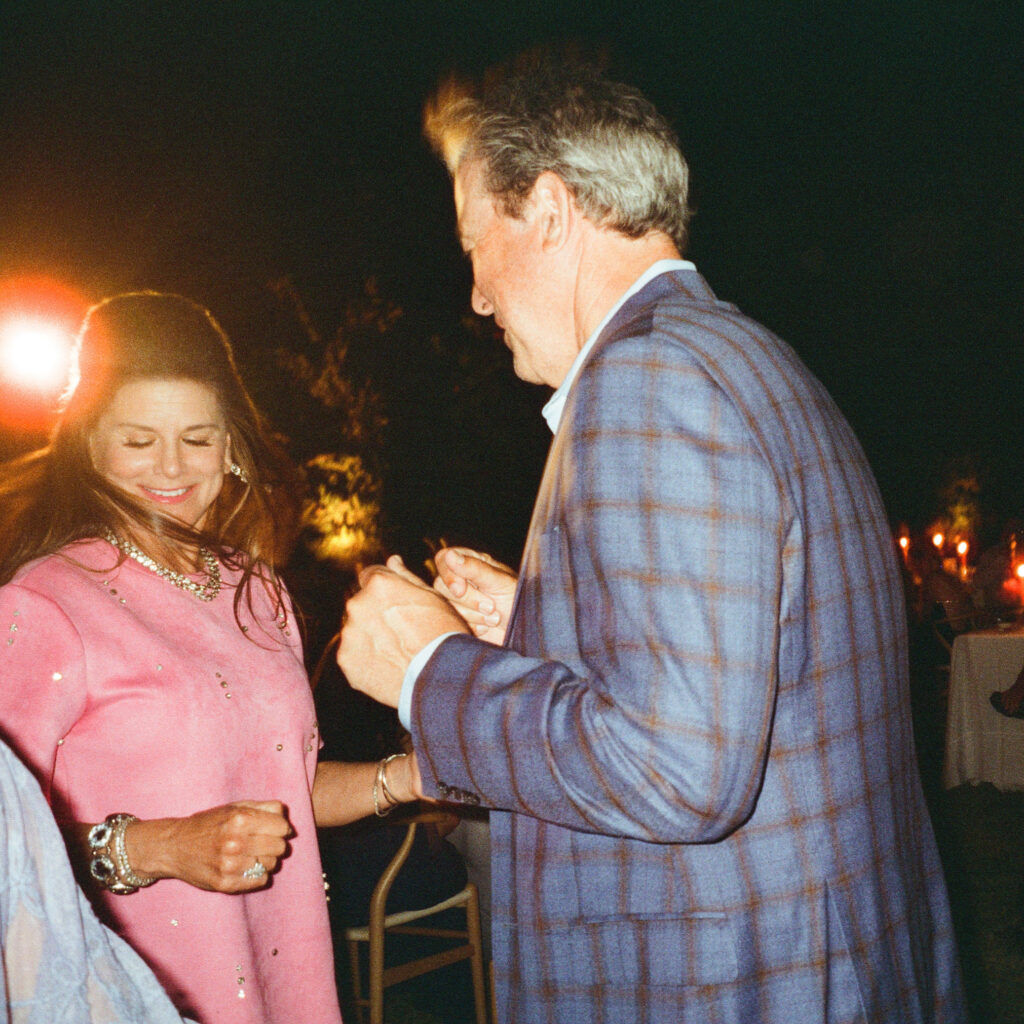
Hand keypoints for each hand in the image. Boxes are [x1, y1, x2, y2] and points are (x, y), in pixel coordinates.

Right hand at [127, 800, 291, 892]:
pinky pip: (260, 880)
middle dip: (275, 844)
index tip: (274, 829)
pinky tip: (246, 867)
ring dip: (266, 859)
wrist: (174, 846)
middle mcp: (235, 842)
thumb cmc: (208, 823)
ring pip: (271, 864)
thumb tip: (286, 816)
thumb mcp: (234, 806)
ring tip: (252, 854)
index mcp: (240, 819)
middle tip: (263, 843)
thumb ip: (264, 807)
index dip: (281, 828)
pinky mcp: (225, 883)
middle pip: (279, 847)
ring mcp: (229, 865)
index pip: (282, 827)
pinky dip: (258, 874)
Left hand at [337, 554, 469, 706]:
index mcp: (379, 584)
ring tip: (397, 654)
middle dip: (376, 614)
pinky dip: (367, 661)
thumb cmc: (443, 633)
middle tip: (402, 633)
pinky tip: (389, 668)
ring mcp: (350, 634)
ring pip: (357, 631)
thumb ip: (406, 577)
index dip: (385, 589)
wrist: (441, 677)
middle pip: (362, 604)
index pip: (371, 576)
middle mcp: (357, 605)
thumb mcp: (433, 597)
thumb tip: (392, 560)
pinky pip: (354, 656)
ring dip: (371, 638)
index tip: (397, 603)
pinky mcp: (346, 661)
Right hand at [433, 547, 516, 644]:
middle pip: (441, 585)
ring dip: (473, 615)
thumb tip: (449, 555)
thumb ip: (474, 569)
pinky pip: (451, 623)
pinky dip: (471, 627)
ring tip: (495, 617)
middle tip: (491, 607)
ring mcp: (459, 601)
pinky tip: (487, 627)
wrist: (528, 631)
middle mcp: (461, 580)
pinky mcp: (459, 621)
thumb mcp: (500, 582)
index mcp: (472, 563)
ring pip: (446, 606)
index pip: (443, 559)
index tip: (460, 590)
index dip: (449, 575)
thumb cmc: (519, 601)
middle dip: (468, 600)